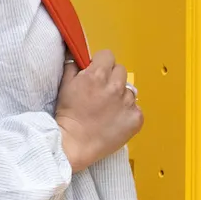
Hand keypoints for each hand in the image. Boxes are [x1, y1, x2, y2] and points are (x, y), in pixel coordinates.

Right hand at [54, 49, 143, 171]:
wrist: (74, 143)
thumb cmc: (68, 116)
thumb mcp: (64, 85)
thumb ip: (73, 66)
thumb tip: (77, 56)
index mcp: (97, 75)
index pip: (107, 55)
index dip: (101, 63)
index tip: (97, 72)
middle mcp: (115, 86)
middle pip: (120, 70)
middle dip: (111, 78)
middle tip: (101, 92)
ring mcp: (127, 103)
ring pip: (129, 90)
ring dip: (120, 96)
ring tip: (107, 109)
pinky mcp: (136, 118)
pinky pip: (136, 109)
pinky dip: (128, 113)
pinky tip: (115, 120)